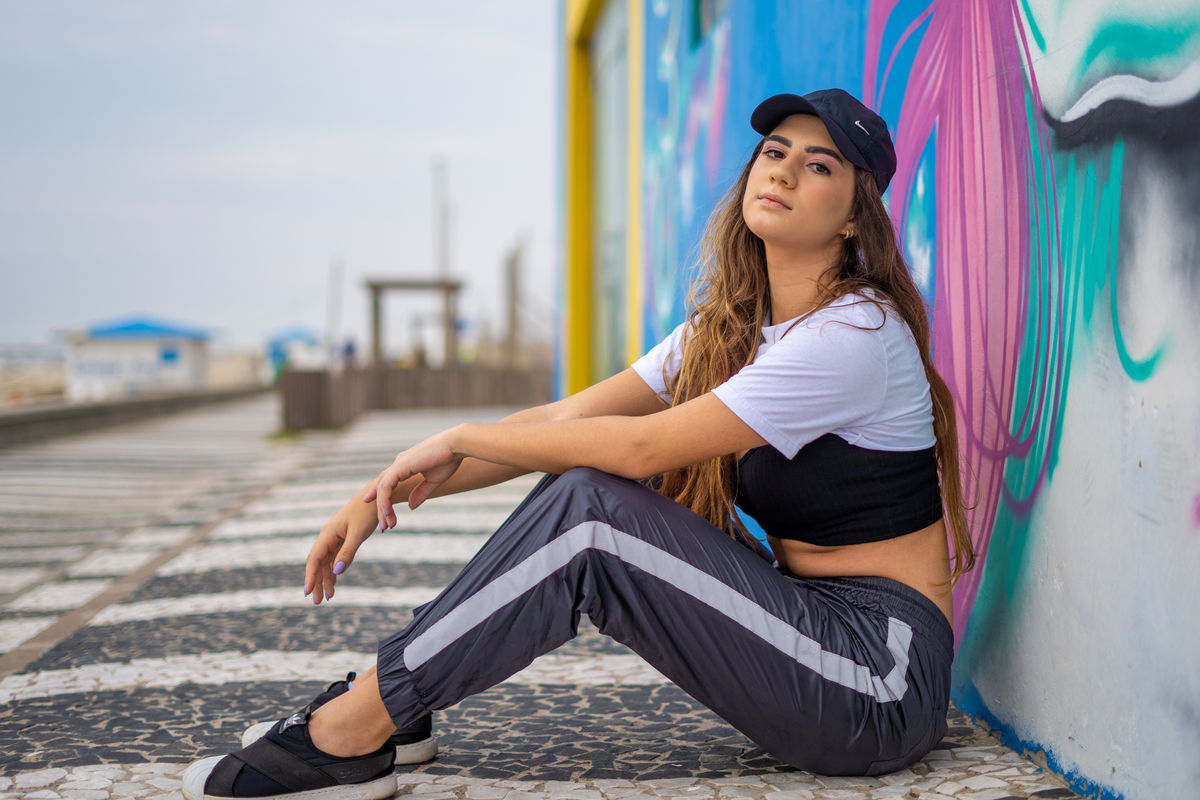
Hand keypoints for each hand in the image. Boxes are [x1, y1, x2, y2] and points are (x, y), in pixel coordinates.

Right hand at [304, 491, 378, 605]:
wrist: (377, 497)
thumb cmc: (367, 513)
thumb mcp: (358, 534)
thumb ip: (347, 552)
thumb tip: (337, 572)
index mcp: (328, 533)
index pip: (314, 558)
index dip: (310, 576)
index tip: (308, 591)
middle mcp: (328, 536)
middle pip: (318, 563)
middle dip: (317, 582)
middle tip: (318, 601)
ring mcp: (334, 538)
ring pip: (326, 562)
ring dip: (326, 579)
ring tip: (328, 597)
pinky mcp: (342, 539)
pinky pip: (334, 558)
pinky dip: (334, 571)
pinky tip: (334, 583)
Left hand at [363, 430, 462, 529]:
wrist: (455, 445)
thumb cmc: (448, 459)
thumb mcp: (433, 481)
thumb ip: (420, 493)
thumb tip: (410, 506)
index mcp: (405, 465)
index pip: (388, 484)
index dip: (384, 500)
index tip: (385, 517)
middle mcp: (399, 464)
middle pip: (382, 488)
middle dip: (381, 509)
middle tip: (384, 527)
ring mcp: (398, 464)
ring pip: (382, 489)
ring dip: (382, 508)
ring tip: (386, 525)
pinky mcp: (400, 466)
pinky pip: (386, 486)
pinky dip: (385, 500)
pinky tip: (387, 513)